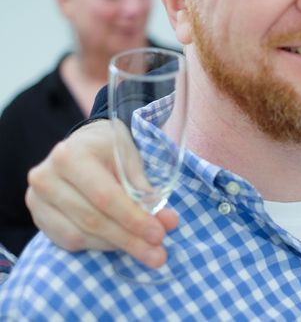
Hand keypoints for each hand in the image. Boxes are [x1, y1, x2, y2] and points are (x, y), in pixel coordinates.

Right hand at [25, 120, 178, 267]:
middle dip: (129, 239)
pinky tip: (119, 244)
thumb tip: (167, 223)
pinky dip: (98, 246)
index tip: (159, 234)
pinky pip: (69, 241)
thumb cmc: (109, 150)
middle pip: (92, 219)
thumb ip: (144, 191)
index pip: (105, 196)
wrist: (83, 145)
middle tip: (158, 253)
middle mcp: (46, 178)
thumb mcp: (130, 159)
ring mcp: (37, 200)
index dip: (133, 219)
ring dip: (116, 245)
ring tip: (146, 250)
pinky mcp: (39, 218)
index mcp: (70, 156)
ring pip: (80, 235)